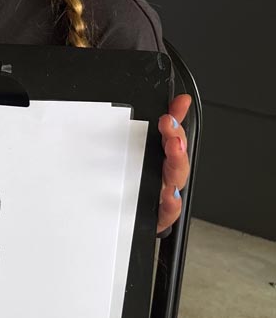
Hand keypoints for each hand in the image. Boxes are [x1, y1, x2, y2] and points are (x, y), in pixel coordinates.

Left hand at [157, 94, 191, 233]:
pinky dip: (172, 203)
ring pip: (177, 178)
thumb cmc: (147, 186)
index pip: (174, 135)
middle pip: (178, 155)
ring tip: (174, 148)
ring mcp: (166, 194)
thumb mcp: (150, 153)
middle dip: (176, 139)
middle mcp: (168, 174)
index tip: (171, 110)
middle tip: (170, 127)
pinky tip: (170, 195)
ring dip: (178, 162)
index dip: (176, 120)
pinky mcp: (161, 215)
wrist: (137, 218)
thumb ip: (167, 125)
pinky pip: (169, 210)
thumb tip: (179, 100)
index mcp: (164, 158)